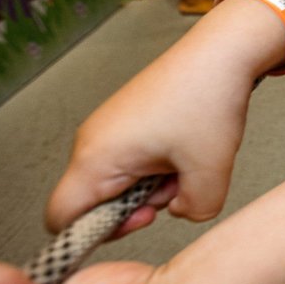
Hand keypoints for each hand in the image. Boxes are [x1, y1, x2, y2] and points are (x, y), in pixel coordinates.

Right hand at [44, 6, 279, 233]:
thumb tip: (179, 210)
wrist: (223, 51)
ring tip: (188, 159)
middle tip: (178, 183)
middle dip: (141, 204)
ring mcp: (109, 128)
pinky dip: (161, 164)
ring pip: (120, 181)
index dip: (99, 232)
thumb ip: (193, 210)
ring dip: (156, 183)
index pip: (62, 217)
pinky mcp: (128, 120)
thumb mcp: (211, 171)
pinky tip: (187, 148)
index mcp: (97, 156)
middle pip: (96, 201)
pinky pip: (133, 160)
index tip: (144, 218)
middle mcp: (93, 141)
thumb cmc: (208, 98)